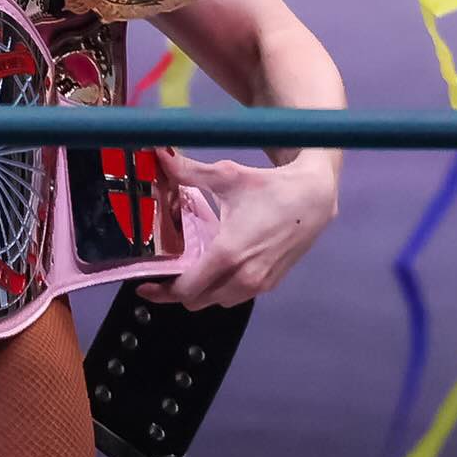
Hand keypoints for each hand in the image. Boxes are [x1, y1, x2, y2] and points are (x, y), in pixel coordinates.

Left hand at [136, 149, 337, 310]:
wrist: (313, 197)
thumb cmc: (268, 185)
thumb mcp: (226, 176)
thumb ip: (188, 172)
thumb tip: (159, 154)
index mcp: (228, 254)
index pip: (187, 288)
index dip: (162, 290)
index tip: (143, 285)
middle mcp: (244, 277)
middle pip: (197, 302)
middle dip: (176, 292)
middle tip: (161, 274)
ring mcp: (260, 284)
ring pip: (217, 302)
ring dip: (200, 292)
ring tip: (186, 269)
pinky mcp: (271, 284)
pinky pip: (236, 297)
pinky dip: (220, 289)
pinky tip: (214, 267)